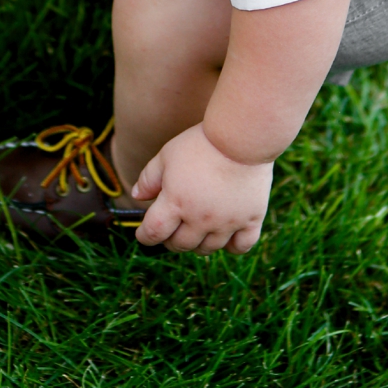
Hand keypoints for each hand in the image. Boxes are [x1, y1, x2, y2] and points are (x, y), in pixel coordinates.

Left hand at [130, 122, 272, 254]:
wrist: (241, 139)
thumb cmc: (199, 144)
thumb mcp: (166, 156)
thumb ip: (149, 178)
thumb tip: (136, 196)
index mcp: (175, 202)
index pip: (154, 232)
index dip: (145, 237)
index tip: (143, 235)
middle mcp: (200, 218)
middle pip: (181, 244)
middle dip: (170, 241)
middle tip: (170, 231)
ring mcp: (227, 222)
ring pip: (208, 248)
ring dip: (197, 245)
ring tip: (195, 233)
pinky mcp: (251, 220)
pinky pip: (240, 247)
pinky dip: (231, 247)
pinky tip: (225, 238)